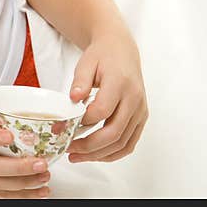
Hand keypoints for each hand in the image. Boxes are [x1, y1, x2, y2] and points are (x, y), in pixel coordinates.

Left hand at [66, 23, 148, 161]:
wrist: (122, 50)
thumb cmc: (102, 56)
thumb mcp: (86, 63)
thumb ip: (80, 82)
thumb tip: (73, 99)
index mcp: (120, 83)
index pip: (102, 110)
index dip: (83, 121)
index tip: (66, 125)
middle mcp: (134, 99)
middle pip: (114, 132)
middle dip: (89, 146)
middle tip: (68, 149)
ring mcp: (140, 111)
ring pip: (122, 143)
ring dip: (99, 154)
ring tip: (77, 156)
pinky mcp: (141, 118)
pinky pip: (129, 143)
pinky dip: (112, 153)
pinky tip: (94, 155)